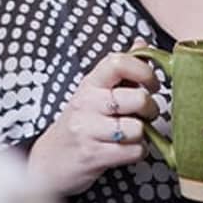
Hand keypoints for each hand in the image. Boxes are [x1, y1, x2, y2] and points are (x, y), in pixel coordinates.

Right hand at [27, 39, 158, 194]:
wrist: (51, 159)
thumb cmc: (82, 121)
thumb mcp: (96, 91)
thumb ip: (121, 69)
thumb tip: (142, 43)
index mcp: (91, 82)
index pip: (119, 62)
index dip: (145, 71)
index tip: (152, 83)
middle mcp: (87, 102)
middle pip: (138, 98)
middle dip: (151, 109)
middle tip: (145, 113)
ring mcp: (88, 130)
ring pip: (138, 128)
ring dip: (143, 134)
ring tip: (132, 133)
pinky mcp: (93, 155)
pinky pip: (134, 152)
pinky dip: (138, 152)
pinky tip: (127, 148)